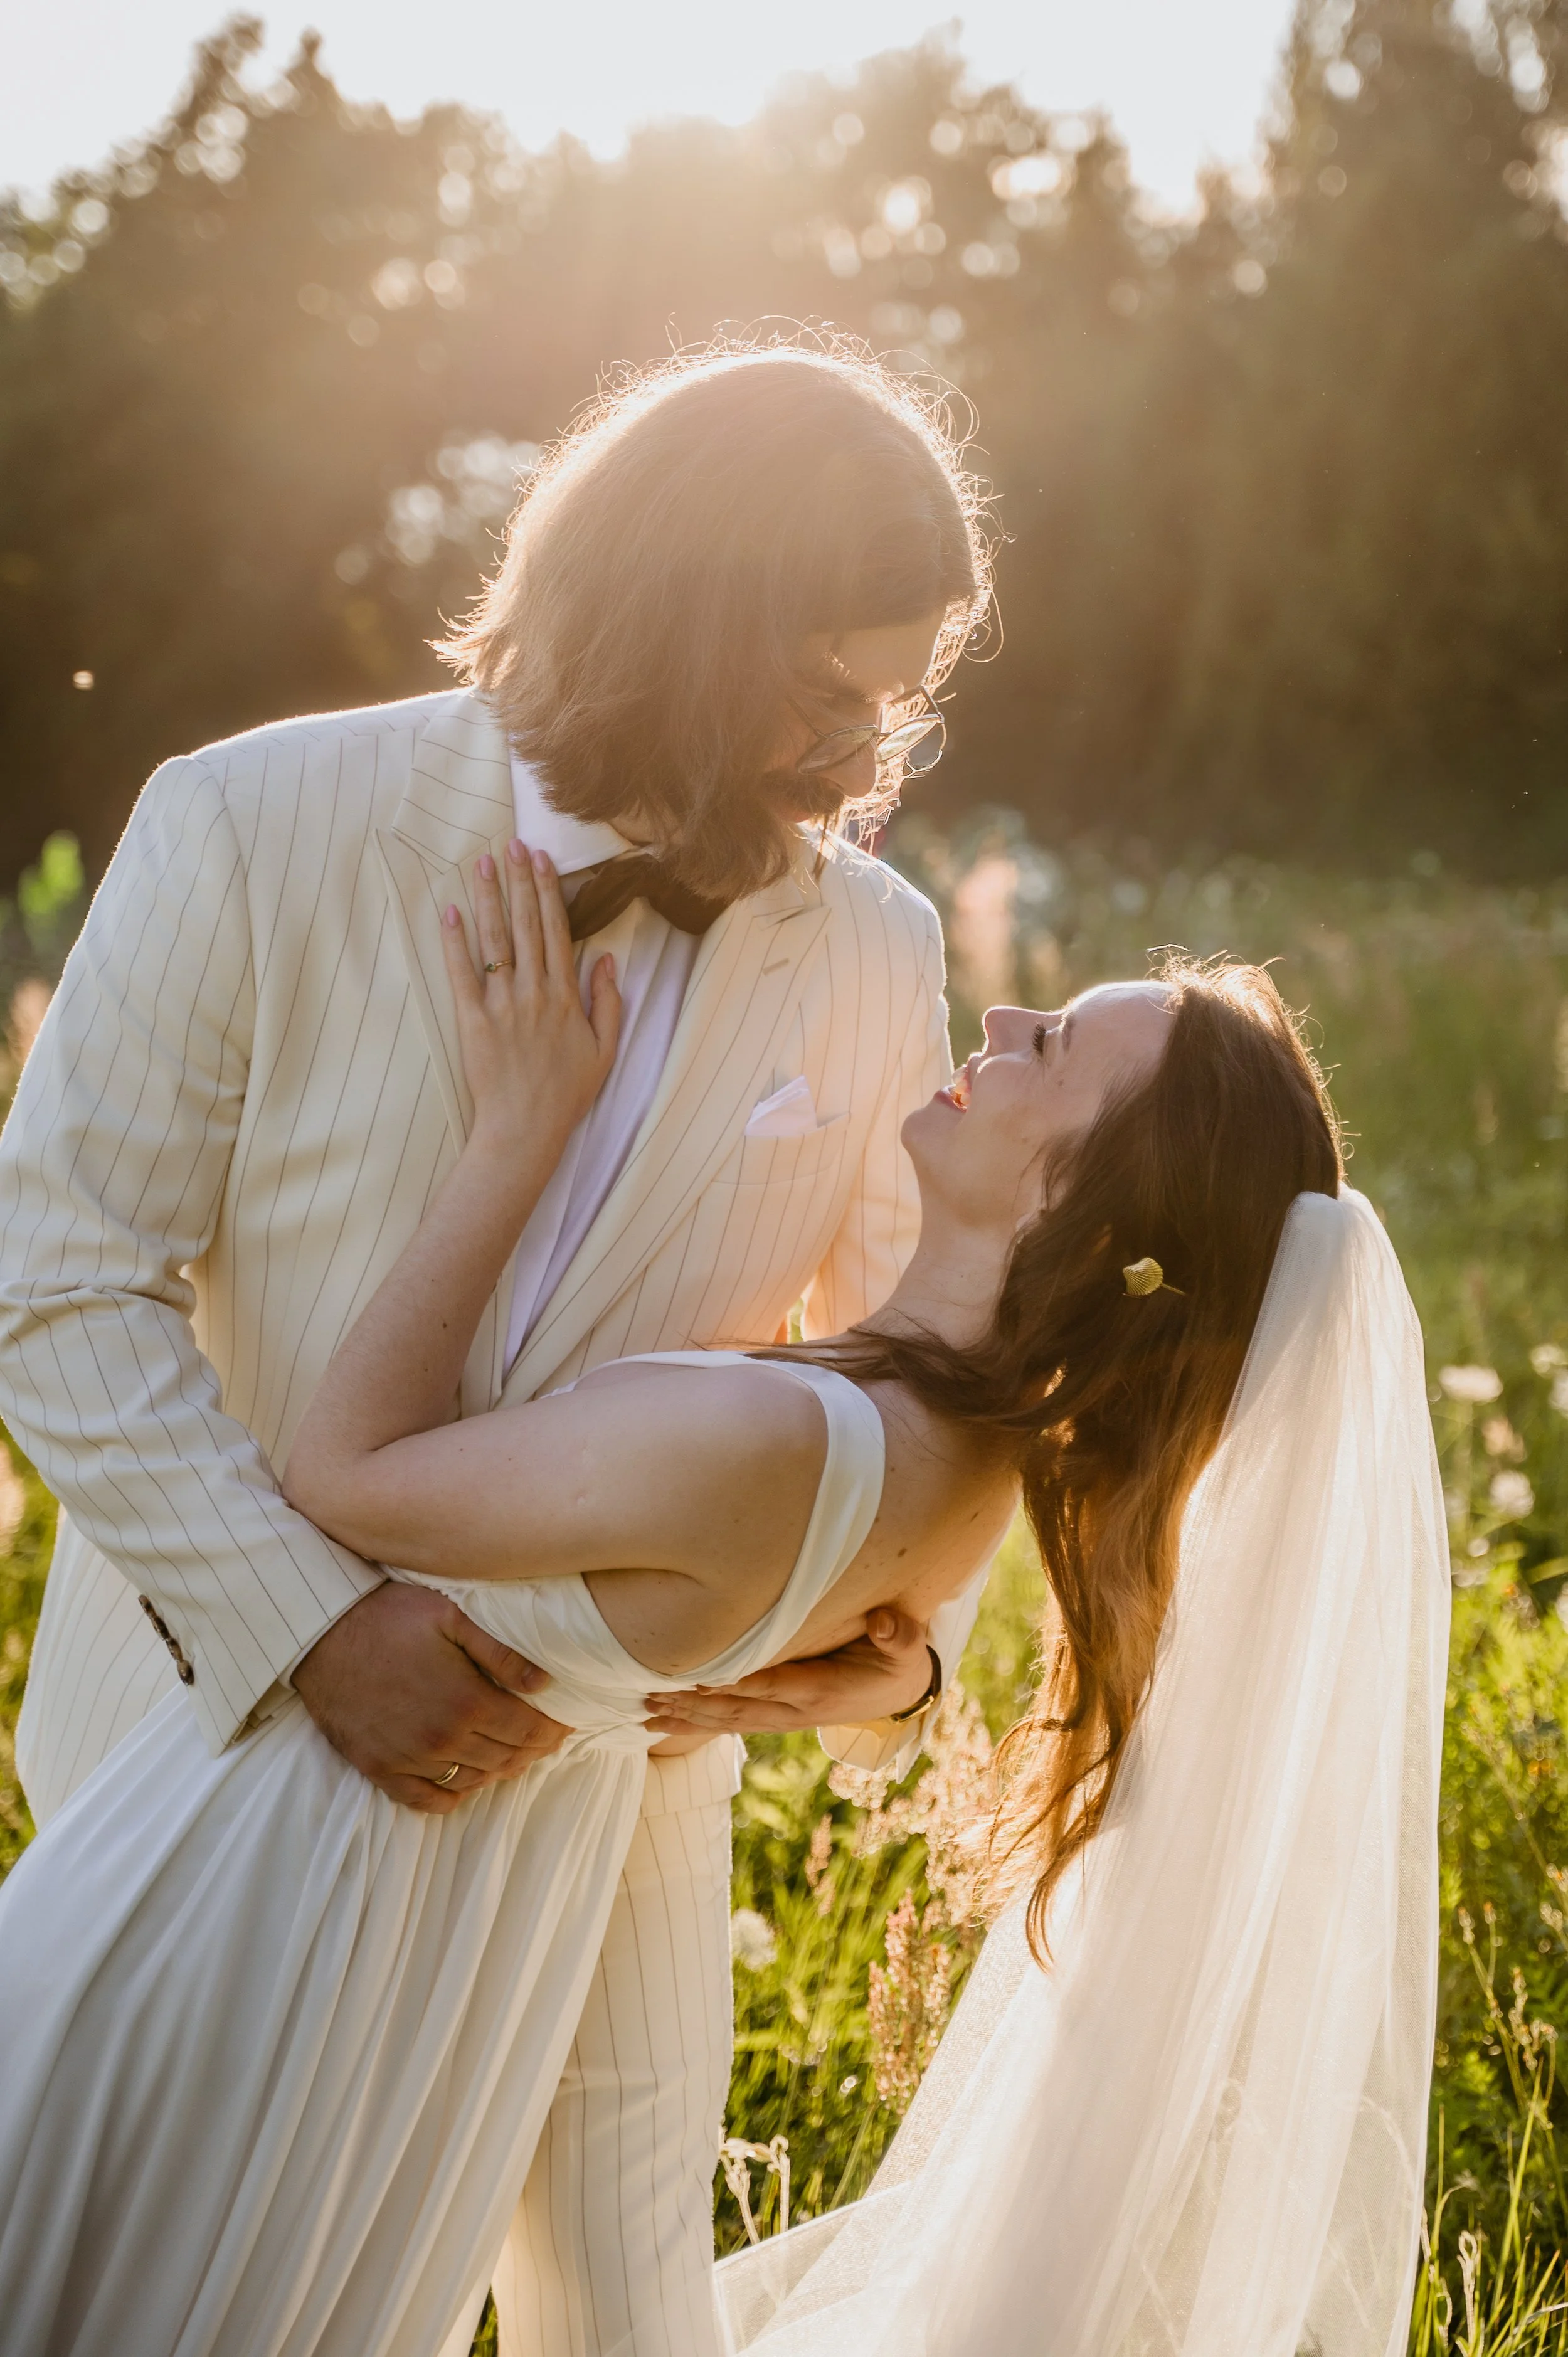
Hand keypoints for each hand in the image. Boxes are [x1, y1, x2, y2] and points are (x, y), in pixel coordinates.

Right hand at [294, 1582, 568, 1811]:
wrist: (321, 1631)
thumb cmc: (388, 1615)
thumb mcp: (452, 1617)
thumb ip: (501, 1653)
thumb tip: (545, 1682)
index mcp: (466, 1702)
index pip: (527, 1731)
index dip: (552, 1732)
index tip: (564, 1726)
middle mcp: (442, 1739)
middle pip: (505, 1759)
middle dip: (532, 1751)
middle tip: (543, 1740)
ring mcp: (408, 1759)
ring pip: (471, 1781)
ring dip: (498, 1771)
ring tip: (512, 1756)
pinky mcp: (378, 1768)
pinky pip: (425, 1800)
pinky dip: (451, 1795)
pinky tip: (463, 1781)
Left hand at [442, 841, 619, 1158]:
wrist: (525, 1129)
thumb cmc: (566, 1094)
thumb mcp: (604, 1050)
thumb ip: (608, 1002)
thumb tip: (604, 960)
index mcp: (566, 995)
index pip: (556, 930)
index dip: (546, 891)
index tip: (539, 860)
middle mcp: (535, 991)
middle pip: (525, 924)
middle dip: (518, 881)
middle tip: (511, 844)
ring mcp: (503, 1004)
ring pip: (495, 940)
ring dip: (489, 898)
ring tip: (483, 863)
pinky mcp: (472, 1020)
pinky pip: (462, 973)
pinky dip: (455, 941)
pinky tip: (451, 911)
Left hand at [645, 1606, 933, 1737]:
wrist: (899, 1692)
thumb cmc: (896, 1660)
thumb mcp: (905, 1647)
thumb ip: (898, 1635)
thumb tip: (885, 1624)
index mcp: (821, 1691)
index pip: (772, 1685)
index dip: (736, 1683)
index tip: (700, 1679)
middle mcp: (794, 1711)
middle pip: (736, 1709)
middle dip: (692, 1705)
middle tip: (649, 1699)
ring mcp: (782, 1717)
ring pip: (726, 1720)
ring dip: (685, 1718)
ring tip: (643, 1714)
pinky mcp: (774, 1714)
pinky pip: (728, 1721)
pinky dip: (694, 1723)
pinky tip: (661, 1723)